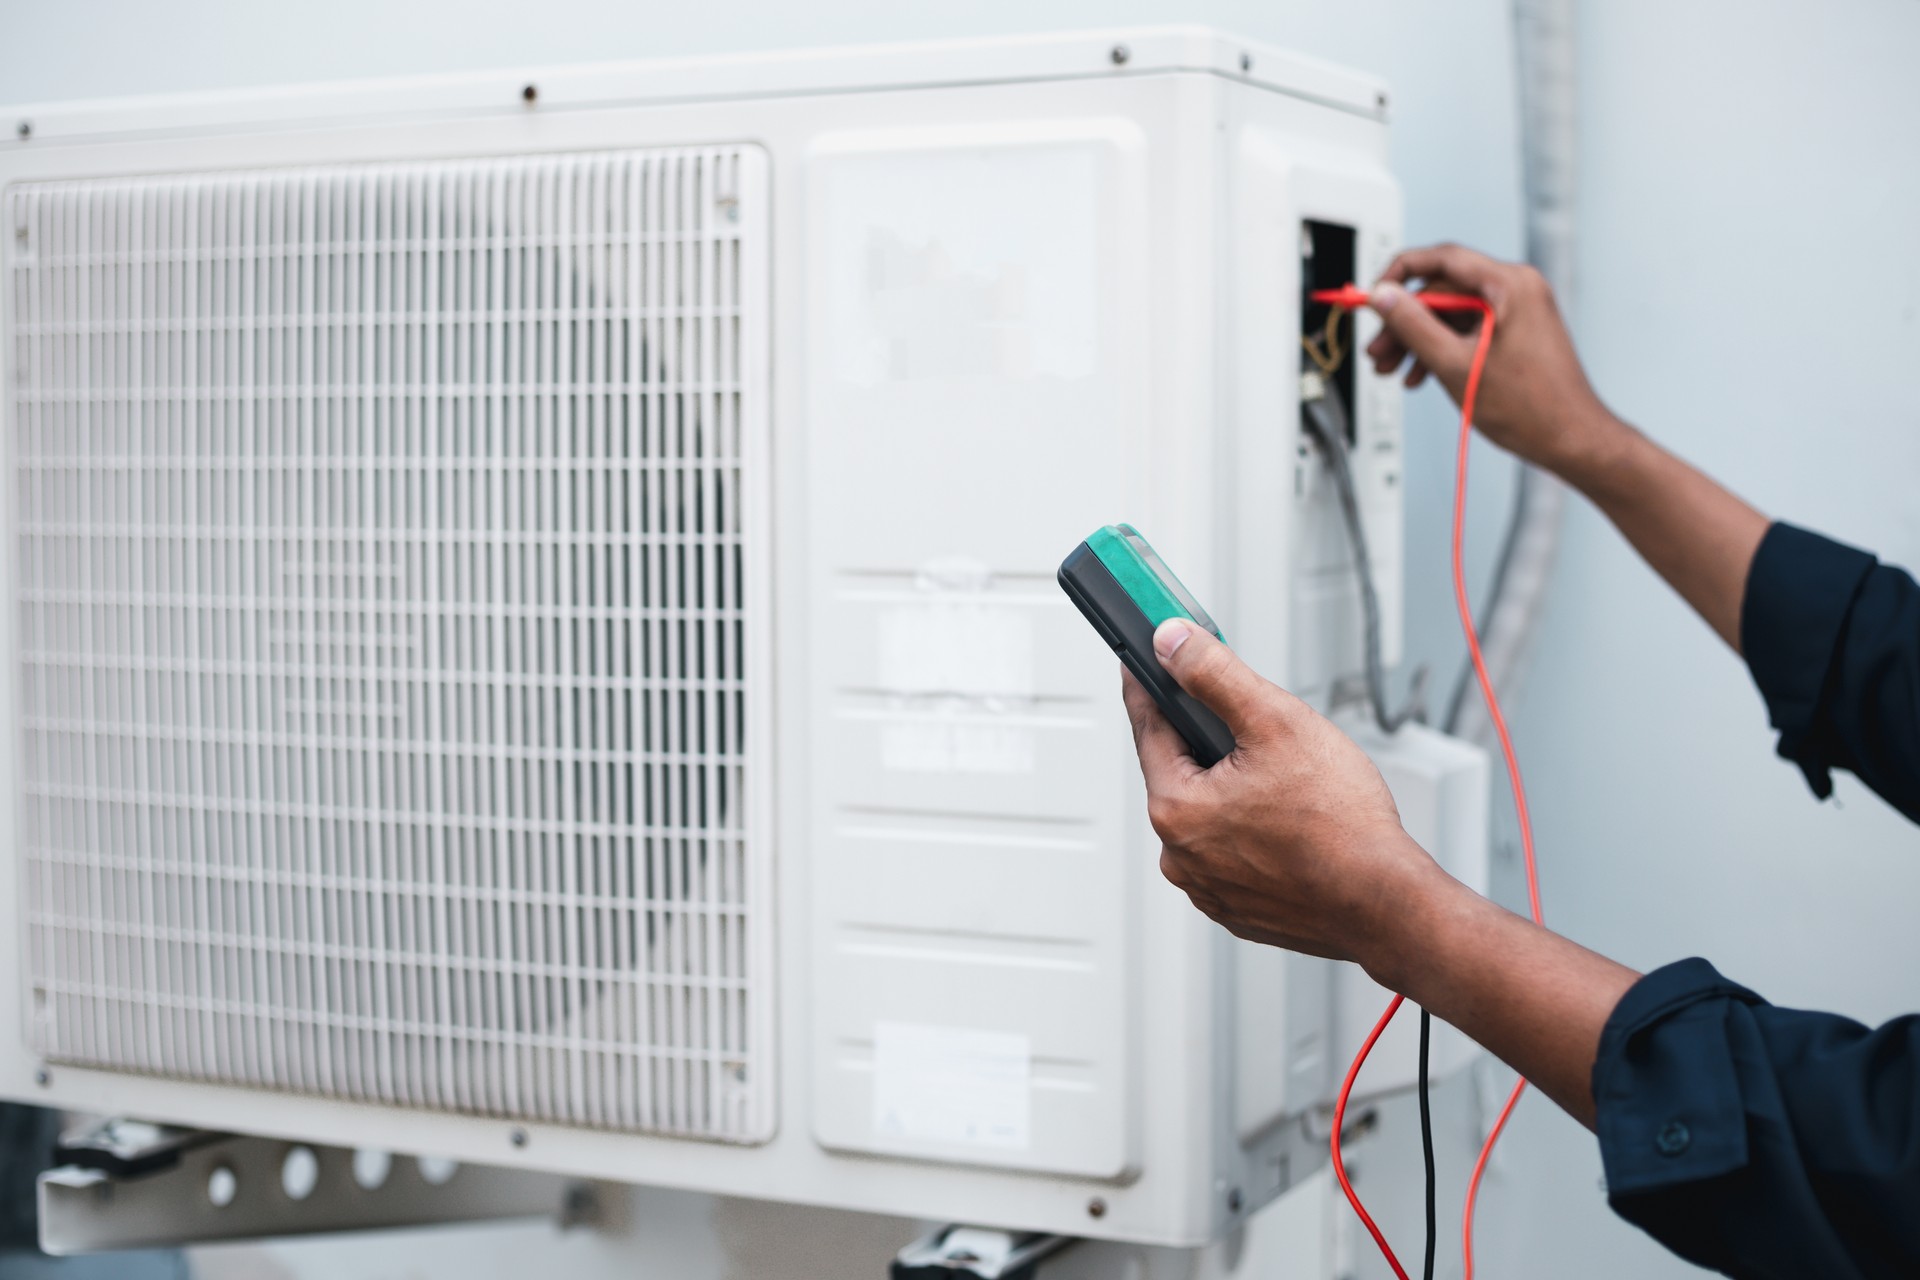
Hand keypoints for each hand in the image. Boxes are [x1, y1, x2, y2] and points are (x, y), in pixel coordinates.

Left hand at [1122, 617, 1446, 971]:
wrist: (1388, 904)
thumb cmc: (1341, 825)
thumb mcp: (1275, 721)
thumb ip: (1215, 675)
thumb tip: (1171, 643)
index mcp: (1176, 809)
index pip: (1149, 726)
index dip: (1150, 683)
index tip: (1143, 660)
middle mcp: (1180, 856)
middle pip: (1183, 772)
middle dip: (1213, 744)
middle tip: (1259, 730)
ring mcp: (1209, 888)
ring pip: (1212, 815)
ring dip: (1237, 792)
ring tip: (1291, 786)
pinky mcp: (1240, 909)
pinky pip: (1235, 854)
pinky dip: (1255, 834)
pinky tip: (1294, 826)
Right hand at [1364, 243, 1628, 481]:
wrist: (1571, 439)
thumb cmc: (1532, 408)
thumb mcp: (1455, 364)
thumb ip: (1413, 325)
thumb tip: (1383, 296)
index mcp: (1510, 285)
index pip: (1442, 259)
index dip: (1399, 274)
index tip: (1373, 295)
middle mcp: (1516, 290)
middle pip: (1442, 291)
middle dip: (1405, 322)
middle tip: (1378, 350)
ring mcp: (1516, 311)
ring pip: (1451, 314)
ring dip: (1418, 341)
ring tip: (1392, 370)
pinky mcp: (1514, 333)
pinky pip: (1467, 331)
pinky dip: (1441, 350)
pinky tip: (1421, 376)